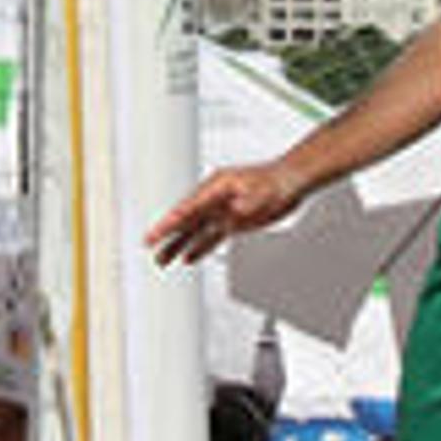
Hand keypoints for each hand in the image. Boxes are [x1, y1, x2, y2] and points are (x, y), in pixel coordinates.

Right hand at [146, 159, 302, 265]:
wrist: (291, 181)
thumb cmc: (277, 180)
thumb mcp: (262, 192)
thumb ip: (248, 203)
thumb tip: (235, 211)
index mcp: (216, 187)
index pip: (187, 208)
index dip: (169, 223)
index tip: (154, 234)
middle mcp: (215, 198)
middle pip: (186, 220)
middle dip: (167, 236)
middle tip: (149, 248)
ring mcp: (222, 210)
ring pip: (195, 230)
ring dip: (179, 245)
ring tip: (162, 260)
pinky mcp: (231, 220)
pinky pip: (210, 236)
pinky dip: (199, 247)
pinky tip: (189, 257)